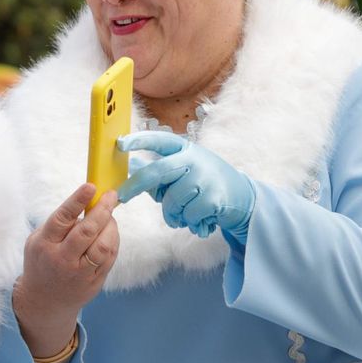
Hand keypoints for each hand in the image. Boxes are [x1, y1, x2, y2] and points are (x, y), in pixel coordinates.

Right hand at [12, 183, 118, 359]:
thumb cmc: (42, 261)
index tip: (91, 187)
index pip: (62, 219)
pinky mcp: (94, 282)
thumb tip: (87, 203)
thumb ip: (59, 224)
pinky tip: (110, 232)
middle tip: (111, 196)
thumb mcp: (38, 240)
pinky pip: (110, 258)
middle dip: (103, 210)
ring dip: (111, 226)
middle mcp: (62, 259)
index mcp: (45, 244)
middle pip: (87, 232)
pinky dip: (113, 240)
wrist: (44, 301)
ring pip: (103, 246)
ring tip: (110, 216)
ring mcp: (79, 273)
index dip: (77, 201)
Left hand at [117, 130, 255, 243]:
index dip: (139, 140)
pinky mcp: (213, 198)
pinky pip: (187, 215)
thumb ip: (158, 171)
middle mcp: (194, 159)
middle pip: (157, 172)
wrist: (242, 197)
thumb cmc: (203, 183)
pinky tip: (201, 219)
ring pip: (171, 201)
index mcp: (184, 149)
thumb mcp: (183, 170)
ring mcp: (204, 177)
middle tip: (122, 196)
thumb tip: (130, 165)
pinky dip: (190, 222)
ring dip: (172, 215)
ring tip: (184, 215)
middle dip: (135, 185)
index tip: (119, 143)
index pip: (159, 140)